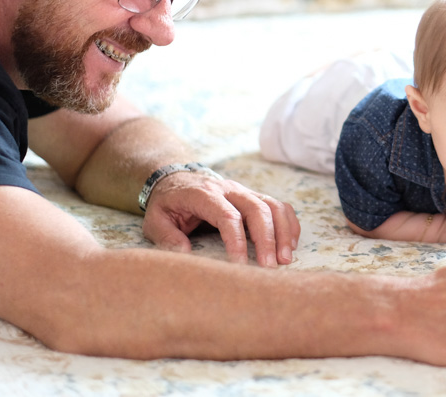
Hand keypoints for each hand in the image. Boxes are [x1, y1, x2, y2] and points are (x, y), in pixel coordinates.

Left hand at [141, 171, 300, 266]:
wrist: (176, 179)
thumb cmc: (167, 204)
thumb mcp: (155, 220)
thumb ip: (167, 237)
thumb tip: (185, 255)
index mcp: (205, 194)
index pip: (228, 216)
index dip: (237, 241)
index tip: (240, 266)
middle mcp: (229, 190)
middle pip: (258, 209)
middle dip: (267, 239)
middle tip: (270, 267)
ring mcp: (245, 191)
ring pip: (273, 205)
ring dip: (283, 232)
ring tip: (285, 259)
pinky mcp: (254, 197)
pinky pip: (279, 206)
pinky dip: (289, 224)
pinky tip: (291, 244)